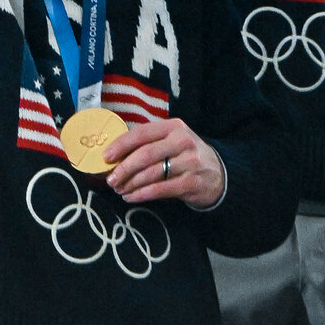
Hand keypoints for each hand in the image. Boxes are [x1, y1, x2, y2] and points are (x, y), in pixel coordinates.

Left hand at [102, 117, 225, 209]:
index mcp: (173, 126)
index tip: (106, 156)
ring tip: (119, 189)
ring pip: (151, 173)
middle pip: (145, 154)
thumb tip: (115, 155)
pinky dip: (142, 194)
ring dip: (131, 183)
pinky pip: (160, 189)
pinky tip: (131, 197)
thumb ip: (148, 143)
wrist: (218, 173)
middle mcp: (182, 141)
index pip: (142, 133)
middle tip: (110, 179)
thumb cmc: (185, 155)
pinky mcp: (191, 182)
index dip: (121, 145)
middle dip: (124, 168)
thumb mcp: (172, 141)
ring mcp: (189, 162)